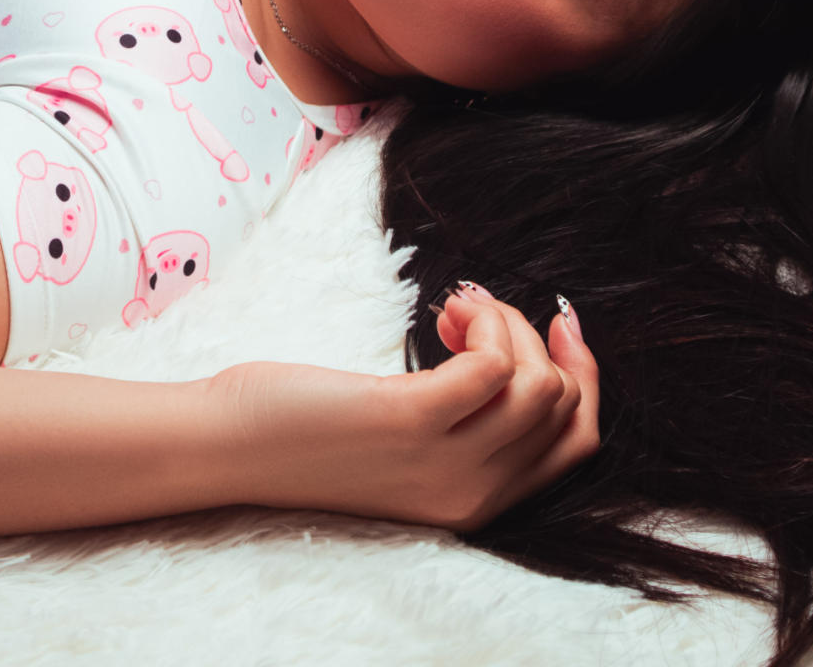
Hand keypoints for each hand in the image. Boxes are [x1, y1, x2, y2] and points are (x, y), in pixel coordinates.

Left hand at [211, 283, 600, 532]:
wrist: (231, 445)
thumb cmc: (310, 430)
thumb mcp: (407, 442)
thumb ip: (463, 423)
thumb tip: (516, 350)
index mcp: (475, 502)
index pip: (575, 445)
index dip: (582, 376)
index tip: (558, 325)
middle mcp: (470, 493)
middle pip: (562, 406)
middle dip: (532, 340)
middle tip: (471, 314)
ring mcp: (443, 462)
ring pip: (537, 383)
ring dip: (504, 324)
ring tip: (452, 310)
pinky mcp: (410, 421)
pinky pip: (493, 363)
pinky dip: (482, 320)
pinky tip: (444, 309)